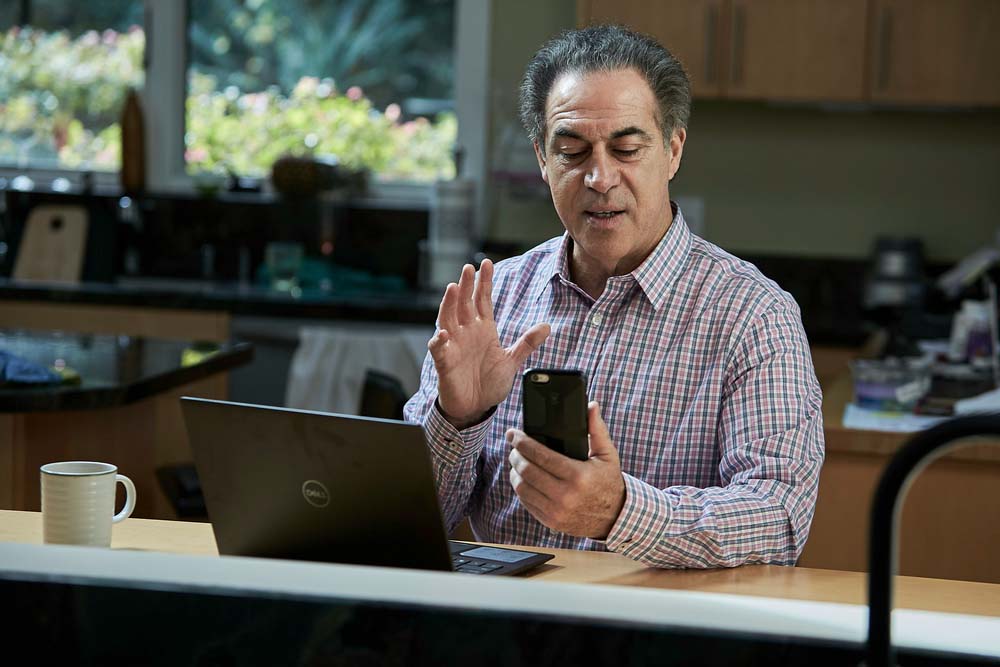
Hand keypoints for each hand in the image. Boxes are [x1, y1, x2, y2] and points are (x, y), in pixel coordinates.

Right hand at [429, 259, 549, 426]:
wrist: (475, 407)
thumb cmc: (489, 383)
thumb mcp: (512, 361)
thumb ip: (527, 343)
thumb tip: (546, 326)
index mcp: (483, 329)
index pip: (482, 300)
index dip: (484, 282)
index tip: (487, 264)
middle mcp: (466, 333)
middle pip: (464, 304)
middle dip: (466, 285)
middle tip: (468, 268)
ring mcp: (454, 345)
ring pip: (448, 319)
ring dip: (449, 304)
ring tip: (453, 288)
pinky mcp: (445, 362)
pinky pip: (439, 349)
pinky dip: (439, 341)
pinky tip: (444, 333)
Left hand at [507, 402, 624, 538]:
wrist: (614, 518)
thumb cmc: (609, 482)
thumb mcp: (607, 455)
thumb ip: (597, 430)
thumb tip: (591, 406)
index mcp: (578, 476)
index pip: (541, 455)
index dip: (522, 442)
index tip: (513, 434)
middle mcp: (565, 495)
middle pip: (527, 470)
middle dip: (515, 455)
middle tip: (514, 446)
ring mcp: (556, 511)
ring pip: (522, 487)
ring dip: (515, 471)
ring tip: (517, 461)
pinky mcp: (550, 521)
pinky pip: (526, 502)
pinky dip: (521, 488)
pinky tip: (523, 479)